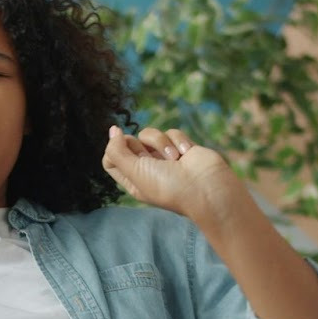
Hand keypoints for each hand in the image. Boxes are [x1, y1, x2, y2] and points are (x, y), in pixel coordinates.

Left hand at [102, 126, 254, 231]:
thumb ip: (117, 152)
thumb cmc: (169, 185)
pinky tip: (187, 154)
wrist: (206, 188)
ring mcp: (165, 158)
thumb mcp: (135, 171)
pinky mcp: (182, 148)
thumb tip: (113, 130)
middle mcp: (147, 168)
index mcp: (133, 180)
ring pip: (150, 134)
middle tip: (150, 156)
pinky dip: (179, 141)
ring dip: (161, 143)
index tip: (122, 145)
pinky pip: (171, 132)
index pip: (111, 159)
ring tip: (174, 159)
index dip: (113, 149)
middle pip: (130, 143)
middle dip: (140, 145)